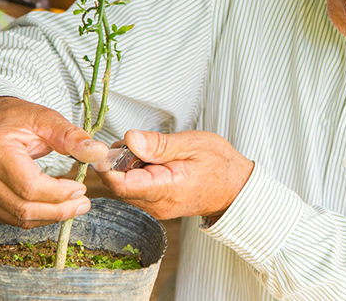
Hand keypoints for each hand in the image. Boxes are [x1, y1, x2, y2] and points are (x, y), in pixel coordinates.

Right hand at [0, 97, 108, 227]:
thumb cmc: (12, 118)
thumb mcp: (44, 119)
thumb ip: (71, 136)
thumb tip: (98, 152)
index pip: (30, 186)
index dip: (59, 193)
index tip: (81, 187)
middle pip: (24, 208)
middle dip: (59, 210)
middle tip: (83, 203)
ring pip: (17, 218)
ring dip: (50, 217)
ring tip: (74, 206)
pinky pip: (10, 218)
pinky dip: (36, 217)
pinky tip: (54, 208)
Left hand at [98, 130, 253, 220]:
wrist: (236, 187)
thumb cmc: (219, 165)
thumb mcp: (193, 144)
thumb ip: (159, 144)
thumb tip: (130, 139)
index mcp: (166, 190)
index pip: (121, 184)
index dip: (109, 165)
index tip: (110, 147)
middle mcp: (157, 205)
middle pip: (118, 185)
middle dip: (118, 162)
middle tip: (137, 142)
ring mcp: (155, 207)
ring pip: (124, 187)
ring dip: (128, 166)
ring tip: (150, 151)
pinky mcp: (156, 205)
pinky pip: (135, 189)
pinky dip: (136, 172)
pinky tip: (153, 161)